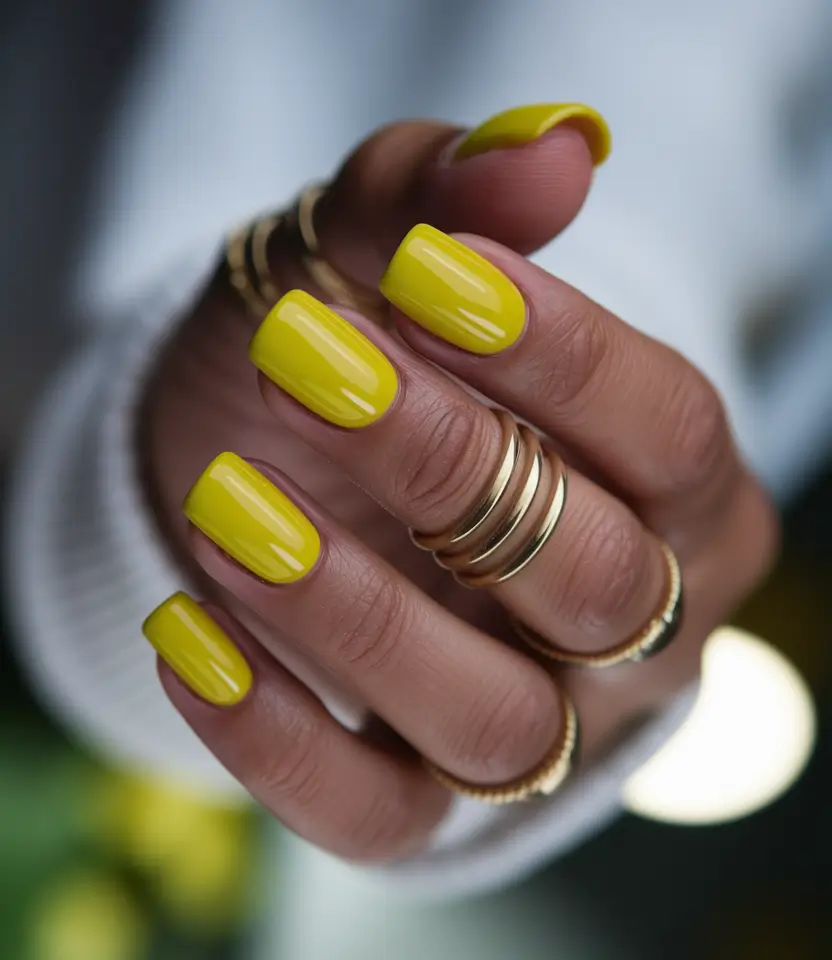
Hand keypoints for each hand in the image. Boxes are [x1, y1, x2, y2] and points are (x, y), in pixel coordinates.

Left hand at [140, 106, 776, 860]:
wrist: (280, 459)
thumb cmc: (362, 349)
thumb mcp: (385, 253)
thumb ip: (458, 199)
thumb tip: (554, 147)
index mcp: (679, 487)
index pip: (672, 431)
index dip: (564, 357)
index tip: (427, 277)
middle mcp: (637, 625)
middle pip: (597, 581)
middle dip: (450, 469)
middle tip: (314, 368)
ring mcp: (540, 726)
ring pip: (496, 723)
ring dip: (355, 614)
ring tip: (230, 507)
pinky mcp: (422, 799)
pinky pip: (377, 816)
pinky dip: (277, 739)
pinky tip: (185, 634)